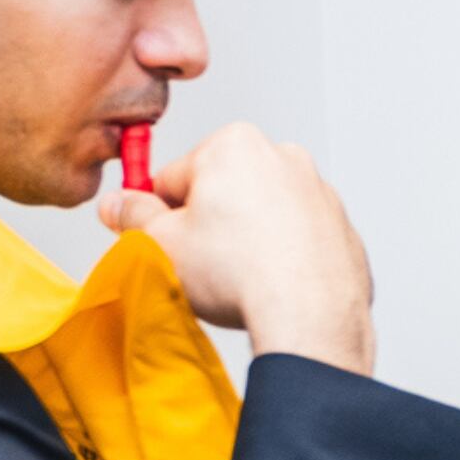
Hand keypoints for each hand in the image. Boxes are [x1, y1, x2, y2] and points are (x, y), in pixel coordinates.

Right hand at [99, 121, 374, 373]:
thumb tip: (117, 205)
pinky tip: (273, 286)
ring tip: (240, 279)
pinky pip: (298, 241)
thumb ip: (132, 216)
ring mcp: (319, 193)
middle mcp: (284, 157)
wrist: (311, 315)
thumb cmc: (238, 273)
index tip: (162, 239)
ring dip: (247, 241)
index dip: (161, 214)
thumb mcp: (160, 243)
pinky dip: (284, 258)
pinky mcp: (342, 230)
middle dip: (208, 224)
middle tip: (203, 264)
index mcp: (235, 145)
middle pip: (223, 191)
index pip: (174, 176)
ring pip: (262, 216)